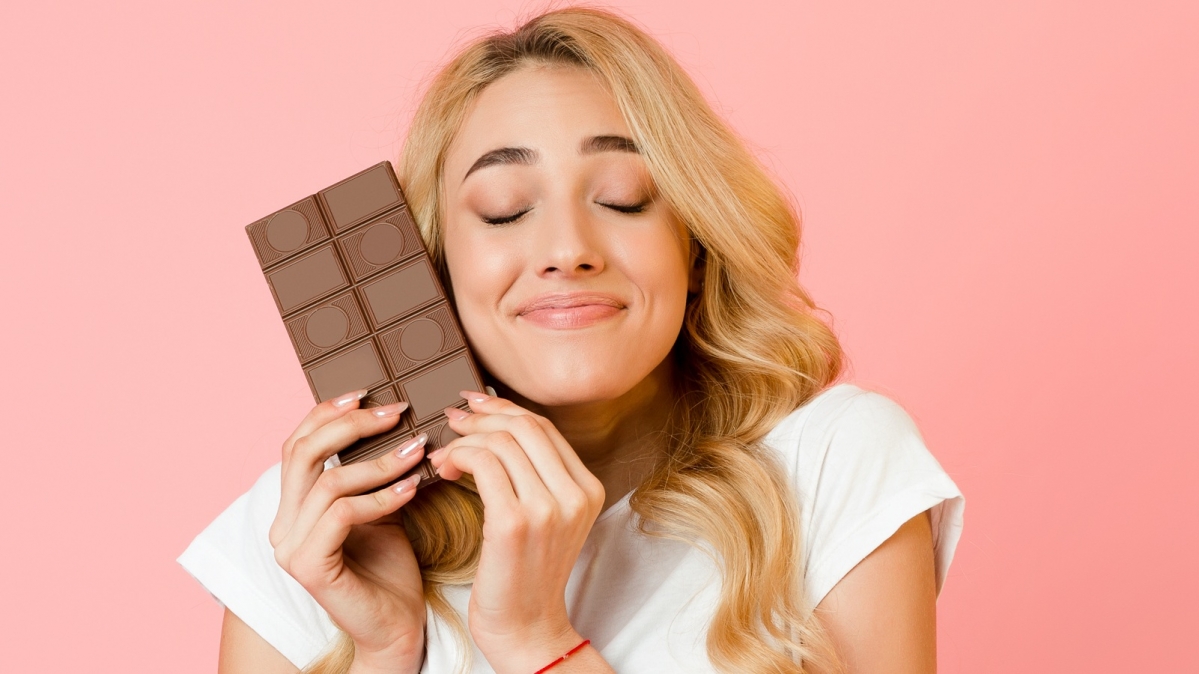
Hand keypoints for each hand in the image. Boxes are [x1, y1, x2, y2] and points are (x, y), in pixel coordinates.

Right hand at [268, 390, 428, 673]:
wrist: (398, 627)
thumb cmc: (391, 567)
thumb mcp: (382, 504)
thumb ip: (375, 468)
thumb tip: (397, 416)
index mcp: (293, 506)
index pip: (297, 444)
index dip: (328, 413)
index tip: (368, 393)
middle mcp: (282, 524)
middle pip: (303, 452)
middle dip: (351, 425)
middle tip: (395, 412)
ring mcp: (290, 547)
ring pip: (328, 481)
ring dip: (379, 461)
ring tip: (417, 451)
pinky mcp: (309, 567)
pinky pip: (343, 514)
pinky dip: (382, 496)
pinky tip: (413, 488)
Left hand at [428, 391, 605, 673]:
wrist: (527, 630)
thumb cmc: (526, 576)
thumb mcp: (548, 520)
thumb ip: (535, 476)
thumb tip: (497, 425)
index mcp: (587, 489)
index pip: (544, 427)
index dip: (504, 408)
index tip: (475, 405)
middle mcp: (575, 494)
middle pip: (524, 426)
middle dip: (482, 415)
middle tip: (453, 420)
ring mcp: (548, 508)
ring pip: (501, 441)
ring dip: (464, 440)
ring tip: (444, 455)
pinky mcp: (515, 523)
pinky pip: (482, 464)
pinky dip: (457, 456)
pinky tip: (443, 469)